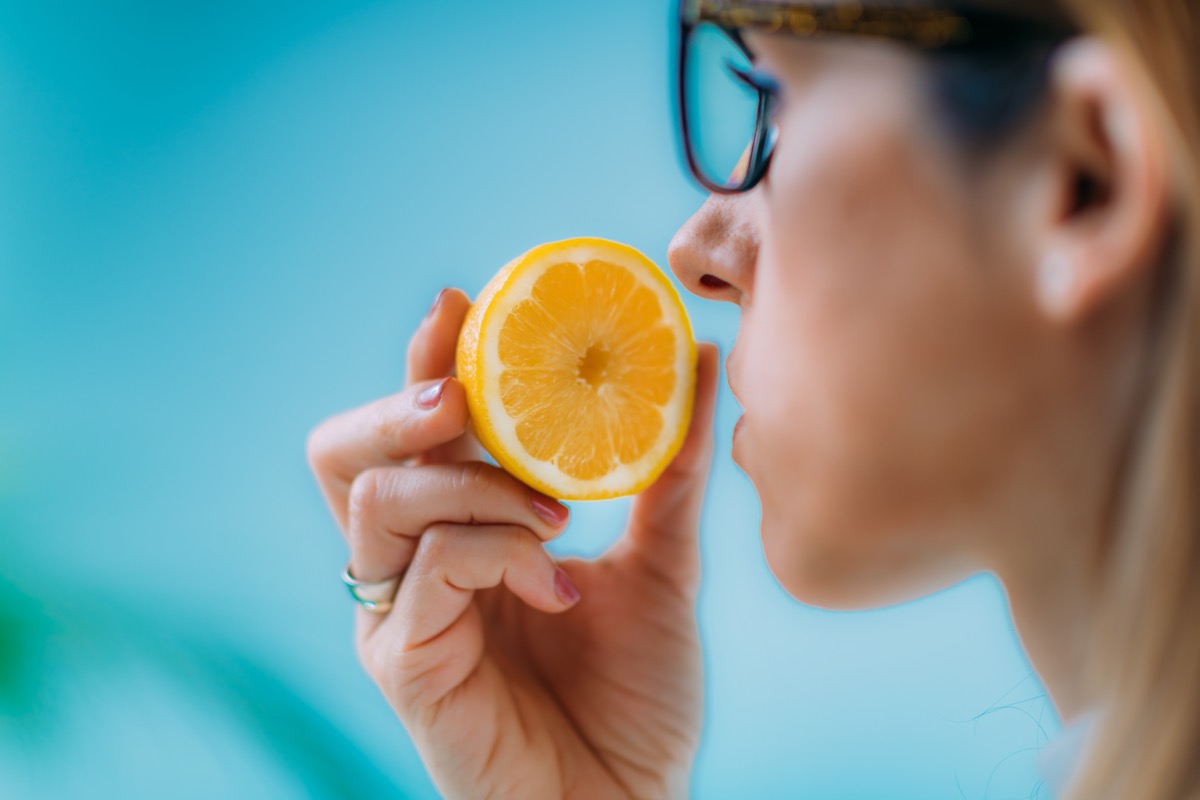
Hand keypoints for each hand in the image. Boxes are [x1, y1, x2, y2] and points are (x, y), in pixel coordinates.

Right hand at [307, 288, 719, 798]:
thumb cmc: (634, 697)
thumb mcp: (661, 564)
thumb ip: (667, 471)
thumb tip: (694, 356)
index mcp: (456, 535)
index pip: (408, 432)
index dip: (418, 361)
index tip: (458, 300)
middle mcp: (409, 567)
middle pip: (343, 453)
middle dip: (400, 402)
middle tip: (466, 393)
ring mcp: (397, 615)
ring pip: (379, 498)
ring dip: (472, 480)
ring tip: (552, 509)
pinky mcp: (401, 663)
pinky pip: (428, 567)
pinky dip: (498, 549)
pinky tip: (560, 581)